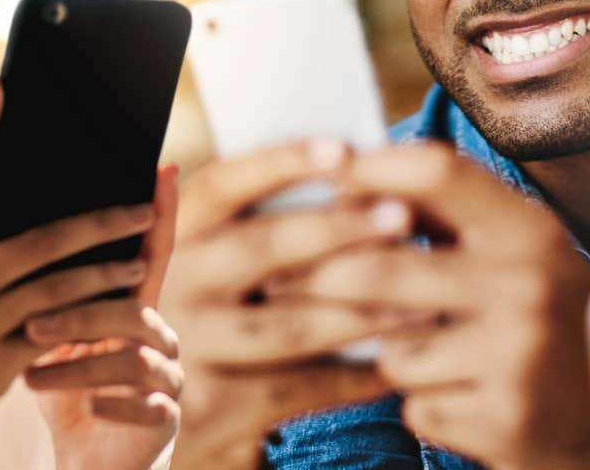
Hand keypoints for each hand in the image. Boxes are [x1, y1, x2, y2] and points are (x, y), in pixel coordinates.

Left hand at [26, 165, 184, 469]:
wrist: (86, 459)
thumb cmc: (65, 389)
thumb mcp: (50, 337)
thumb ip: (44, 290)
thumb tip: (1, 229)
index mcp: (130, 307)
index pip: (148, 252)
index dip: (161, 213)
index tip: (164, 171)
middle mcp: (157, 335)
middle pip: (132, 306)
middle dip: (82, 310)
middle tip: (29, 320)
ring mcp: (166, 378)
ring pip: (135, 357)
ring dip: (80, 363)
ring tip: (30, 370)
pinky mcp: (166, 421)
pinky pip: (150, 407)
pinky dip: (113, 405)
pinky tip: (86, 408)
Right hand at [162, 140, 415, 467]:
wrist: (166, 441)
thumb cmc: (212, 336)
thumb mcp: (205, 281)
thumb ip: (244, 232)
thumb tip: (339, 172)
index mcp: (167, 244)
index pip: (220, 186)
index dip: (279, 162)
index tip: (342, 149)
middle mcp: (167, 292)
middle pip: (256, 249)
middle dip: (335, 228)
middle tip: (401, 216)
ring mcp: (185, 355)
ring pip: (287, 324)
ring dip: (363, 307)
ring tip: (423, 295)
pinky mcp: (213, 415)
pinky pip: (303, 386)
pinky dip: (358, 373)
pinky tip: (399, 360)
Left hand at [273, 143, 589, 469]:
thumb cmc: (544, 316)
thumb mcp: (515, 251)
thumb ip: (445, 215)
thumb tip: (343, 177)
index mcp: (529, 230)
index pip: (437, 172)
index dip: (368, 169)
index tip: (319, 176)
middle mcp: (527, 284)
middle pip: (381, 268)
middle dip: (315, 281)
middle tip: (271, 284)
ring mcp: (517, 354)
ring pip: (390, 346)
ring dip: (383, 354)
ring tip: (419, 352)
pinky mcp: (505, 418)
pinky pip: (415, 403)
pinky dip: (421, 402)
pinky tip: (459, 398)